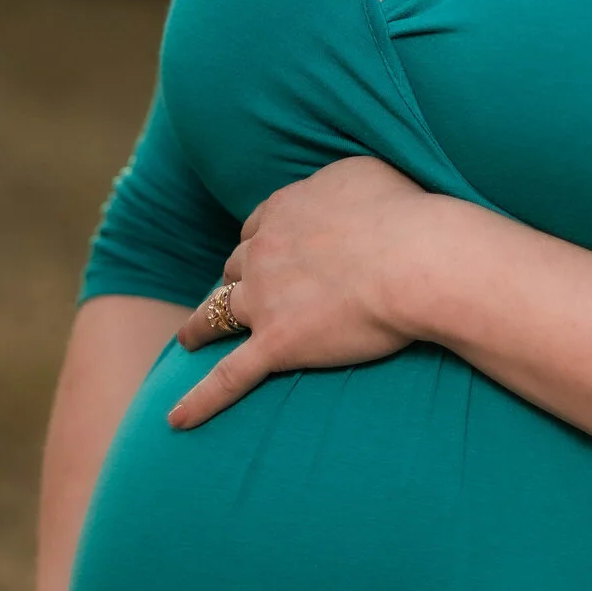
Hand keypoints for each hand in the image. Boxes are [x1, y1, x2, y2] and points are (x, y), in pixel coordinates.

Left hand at [167, 154, 439, 428]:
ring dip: (202, 325)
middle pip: (237, 266)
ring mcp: (264, 299)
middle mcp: (264, 251)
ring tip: (189, 339)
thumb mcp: (364, 171)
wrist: (414, 259)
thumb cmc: (404, 213)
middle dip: (237, 279)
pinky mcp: (277, 344)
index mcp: (284, 211)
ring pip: (218, 311)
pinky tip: (177, 419)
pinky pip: (228, 377)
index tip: (262, 251)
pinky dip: (200, 399)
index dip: (259, 242)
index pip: (258, 228)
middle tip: (241, 295)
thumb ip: (337, 179)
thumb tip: (338, 188)